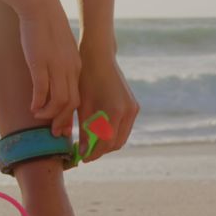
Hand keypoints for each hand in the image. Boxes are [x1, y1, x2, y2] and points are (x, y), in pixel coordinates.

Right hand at [19, 0, 81, 137]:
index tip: (65, 127)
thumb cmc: (46, 26)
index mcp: (76, 67)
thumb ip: (60, 64)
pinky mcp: (40, 62)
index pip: (79, 97)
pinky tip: (32, 108)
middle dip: (64, 121)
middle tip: (55, 134)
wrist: (40, 5)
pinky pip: (42, 89)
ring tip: (39, 117)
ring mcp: (56, 66)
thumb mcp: (60, 48)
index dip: (72, 115)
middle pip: (72, 103)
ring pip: (59, 100)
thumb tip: (54, 79)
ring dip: (50, 114)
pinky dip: (39, 102)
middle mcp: (70, 69)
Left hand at [76, 44, 137, 161]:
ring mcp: (133, 109)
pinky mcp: (134, 106)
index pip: (106, 143)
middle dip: (101, 150)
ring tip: (90, 142)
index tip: (82, 157)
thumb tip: (83, 152)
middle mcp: (128, 111)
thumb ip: (84, 130)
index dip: (94, 153)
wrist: (99, 58)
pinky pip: (124, 128)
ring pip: (121, 137)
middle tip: (85, 152)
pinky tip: (99, 131)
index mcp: (115, 111)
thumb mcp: (82, 106)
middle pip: (116, 143)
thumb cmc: (86, 79)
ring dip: (107, 143)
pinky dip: (113, 133)